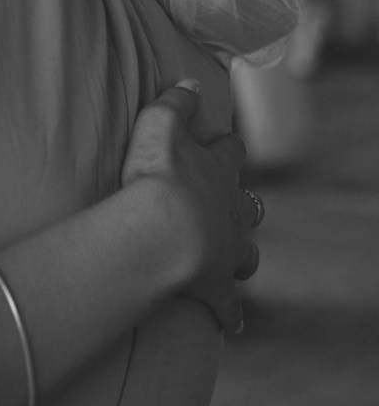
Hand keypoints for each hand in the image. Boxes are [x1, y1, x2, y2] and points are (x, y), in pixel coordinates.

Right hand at [121, 81, 260, 333]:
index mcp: (218, 172)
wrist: (163, 233)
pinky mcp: (218, 288)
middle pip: (247, 206)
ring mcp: (228, 251)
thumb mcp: (159, 124)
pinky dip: (231, 313)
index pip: (230, 153)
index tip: (225, 145)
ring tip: (234, 257)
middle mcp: (231, 211)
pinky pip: (229, 305)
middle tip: (228, 205)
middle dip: (241, 205)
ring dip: (241, 253)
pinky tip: (232, 322)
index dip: (227, 148)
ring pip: (246, 253)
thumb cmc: (158, 176)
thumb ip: (175, 102)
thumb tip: (190, 83)